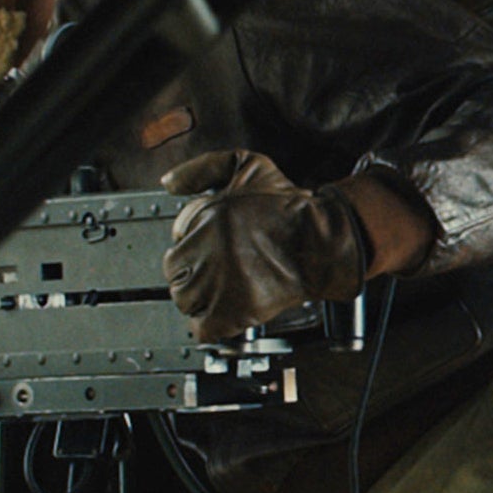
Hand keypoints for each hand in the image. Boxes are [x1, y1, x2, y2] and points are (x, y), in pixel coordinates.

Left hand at [162, 150, 367, 341]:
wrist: (322, 242)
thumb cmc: (291, 206)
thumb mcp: (248, 165)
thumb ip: (204, 167)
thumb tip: (169, 183)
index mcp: (205, 217)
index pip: (177, 237)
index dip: (195, 242)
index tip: (214, 246)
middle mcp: (205, 249)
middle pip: (175, 271)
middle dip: (194, 271)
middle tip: (219, 271)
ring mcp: (217, 282)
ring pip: (186, 299)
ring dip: (201, 298)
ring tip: (224, 291)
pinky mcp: (232, 310)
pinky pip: (203, 327)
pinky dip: (210, 325)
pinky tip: (225, 314)